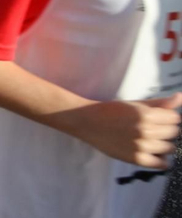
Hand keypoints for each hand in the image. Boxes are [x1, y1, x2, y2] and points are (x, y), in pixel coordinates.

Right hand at [66, 95, 181, 167]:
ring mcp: (142, 146)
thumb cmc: (111, 110)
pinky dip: (161, 159)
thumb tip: (179, 97)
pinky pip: (162, 164)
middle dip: (167, 129)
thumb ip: (160, 103)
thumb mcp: (135, 104)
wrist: (88, 122)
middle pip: (174, 133)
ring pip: (170, 148)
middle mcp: (146, 131)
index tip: (161, 118)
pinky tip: (153, 152)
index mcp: (146, 114)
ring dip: (163, 143)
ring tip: (151, 139)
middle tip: (154, 128)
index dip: (170, 118)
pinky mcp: (136, 159)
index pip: (175, 119)